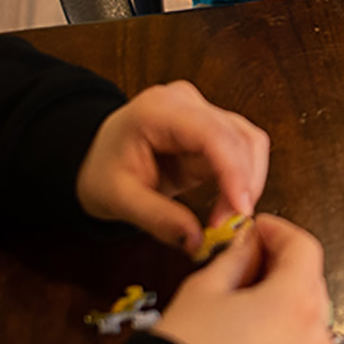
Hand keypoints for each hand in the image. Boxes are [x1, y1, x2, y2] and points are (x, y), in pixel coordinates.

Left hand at [77, 81, 271, 253]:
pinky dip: (243, 180)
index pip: (212, 133)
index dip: (234, 171)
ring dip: (248, 181)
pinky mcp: (213, 128)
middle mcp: (186, 102)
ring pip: (249, 140)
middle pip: (239, 135)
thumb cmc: (102, 171)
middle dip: (243, 183)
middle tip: (230, 226)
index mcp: (158, 110)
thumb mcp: (119, 200)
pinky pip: (243, 150)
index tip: (241, 209)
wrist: (94, 158)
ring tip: (228, 217)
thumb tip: (198, 241)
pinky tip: (229, 204)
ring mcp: (202, 111)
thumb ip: (158, 220)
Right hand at [152, 214, 335, 343]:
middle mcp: (313, 336)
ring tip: (244, 291)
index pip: (304, 248)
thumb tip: (248, 245)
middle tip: (248, 254)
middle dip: (281, 262)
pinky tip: (249, 324)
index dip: (280, 231)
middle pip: (310, 280)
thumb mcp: (205, 289)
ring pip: (306, 313)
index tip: (259, 227)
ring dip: (283, 294)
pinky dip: (282, 328)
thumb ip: (236, 258)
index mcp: (296, 303)